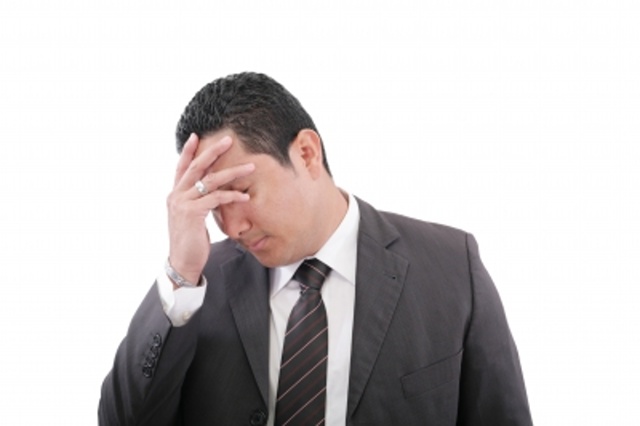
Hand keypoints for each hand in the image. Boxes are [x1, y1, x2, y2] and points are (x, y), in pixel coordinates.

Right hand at [166, 133, 254, 285]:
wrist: (183, 262)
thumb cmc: (191, 241)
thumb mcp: (192, 216)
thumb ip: (198, 201)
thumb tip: (210, 189)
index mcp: (175, 195)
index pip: (181, 168)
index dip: (188, 151)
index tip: (196, 136)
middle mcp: (176, 196)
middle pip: (195, 167)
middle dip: (213, 152)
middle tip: (228, 140)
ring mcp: (182, 204)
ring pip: (210, 181)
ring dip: (232, 172)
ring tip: (250, 167)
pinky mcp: (192, 213)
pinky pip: (216, 198)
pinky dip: (232, 195)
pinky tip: (245, 195)